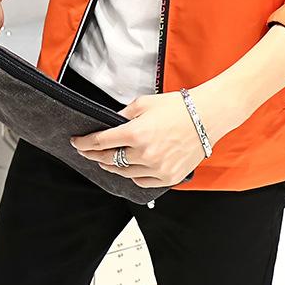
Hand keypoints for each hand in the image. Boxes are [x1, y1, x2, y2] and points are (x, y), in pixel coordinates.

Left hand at [69, 86, 226, 187]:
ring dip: (112, 166)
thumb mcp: (144, 103)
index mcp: (136, 132)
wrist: (207, 116)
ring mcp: (157, 168)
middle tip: (88, 151)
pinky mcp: (168, 176)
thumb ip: (123, 115)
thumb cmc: (179, 107)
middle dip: (94, 155)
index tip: (77, 142)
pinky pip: (142, 181)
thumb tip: (110, 124)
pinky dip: (133, 175)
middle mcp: (145, 153)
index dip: (85, 143)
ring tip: (106, 160)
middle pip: (109, 159)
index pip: (101, 142)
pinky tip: (129, 169)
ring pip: (124, 173)